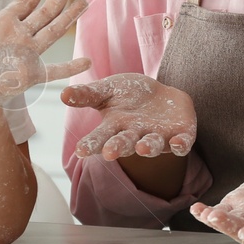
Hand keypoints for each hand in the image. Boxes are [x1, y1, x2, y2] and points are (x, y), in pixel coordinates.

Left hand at [0, 0, 90, 106]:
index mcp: (4, 23)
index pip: (26, 1)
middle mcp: (20, 36)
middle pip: (44, 13)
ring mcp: (27, 54)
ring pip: (52, 32)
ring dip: (67, 18)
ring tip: (83, 3)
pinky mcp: (29, 75)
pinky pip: (53, 71)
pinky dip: (70, 67)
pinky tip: (86, 62)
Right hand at [61, 73, 195, 159]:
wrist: (162, 95)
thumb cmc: (130, 95)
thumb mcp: (108, 90)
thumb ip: (88, 94)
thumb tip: (63, 94)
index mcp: (115, 127)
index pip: (100, 137)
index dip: (91, 145)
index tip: (80, 151)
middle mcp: (135, 136)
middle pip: (124, 144)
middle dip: (117, 148)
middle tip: (109, 153)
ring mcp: (158, 138)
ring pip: (151, 146)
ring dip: (147, 148)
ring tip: (142, 149)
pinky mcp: (180, 136)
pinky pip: (181, 144)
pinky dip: (180, 145)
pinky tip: (179, 144)